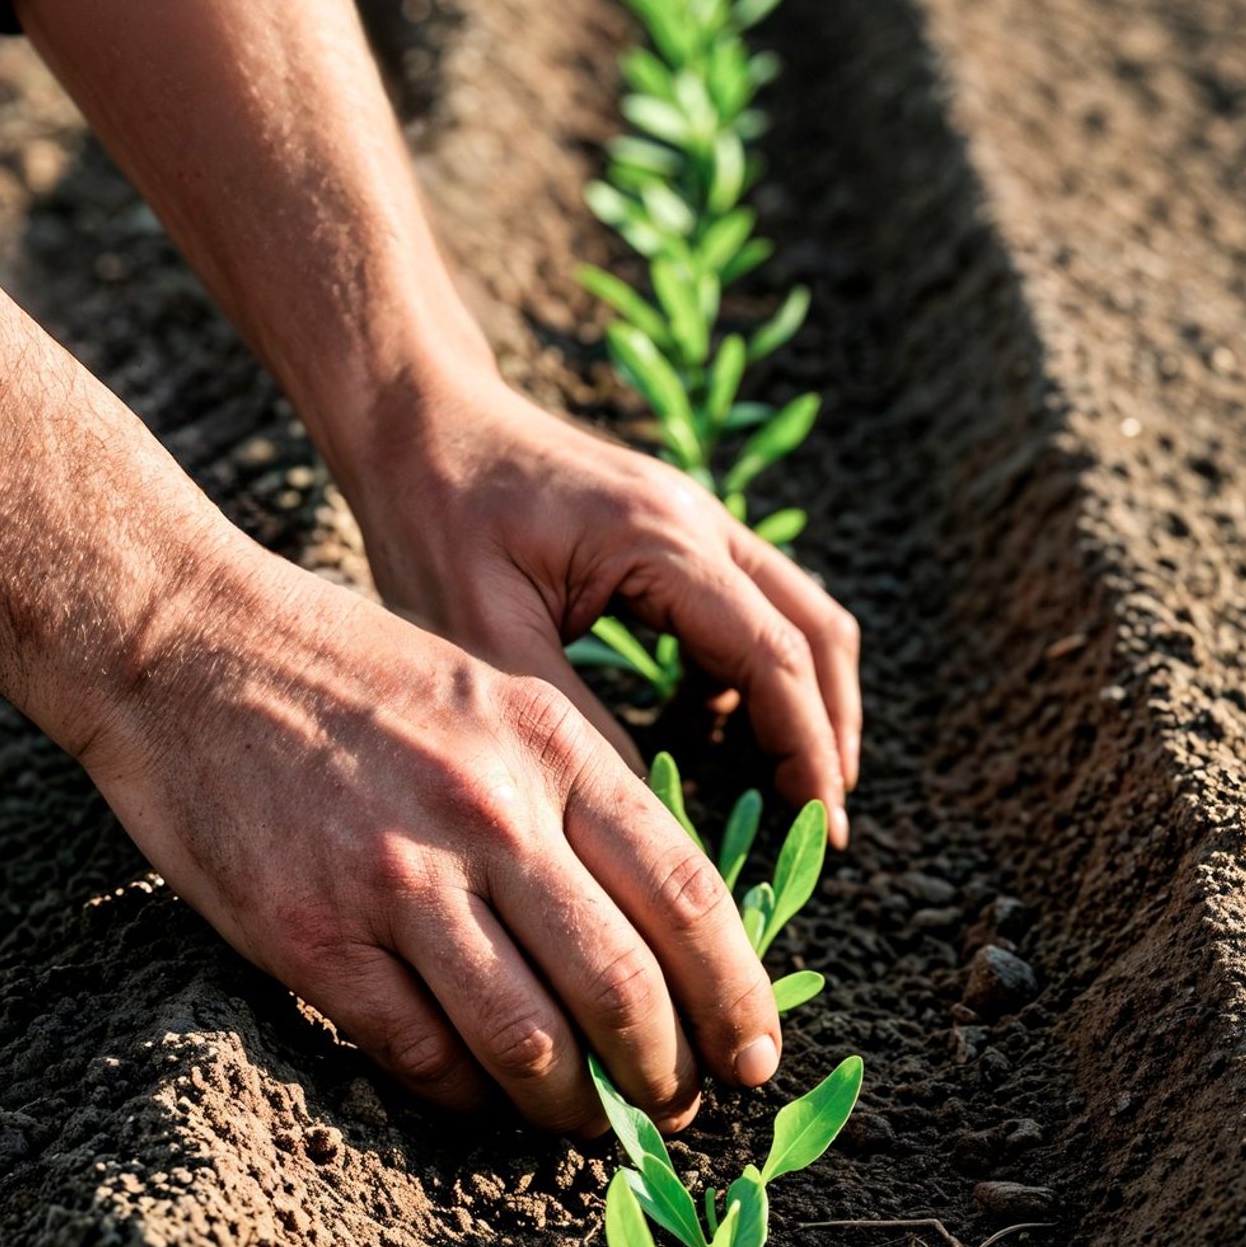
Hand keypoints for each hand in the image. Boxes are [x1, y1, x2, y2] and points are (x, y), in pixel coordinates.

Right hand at [77, 548, 784, 1128]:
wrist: (185, 644)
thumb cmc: (350, 677)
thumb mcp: (494, 698)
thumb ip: (576, 797)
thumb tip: (659, 930)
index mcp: (550, 748)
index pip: (687, 893)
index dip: (736, 994)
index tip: (755, 1054)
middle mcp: (490, 814)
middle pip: (624, 987)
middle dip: (666, 1075)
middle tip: (674, 1113)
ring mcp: (398, 880)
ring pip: (529, 1042)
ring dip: (571, 1107)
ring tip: (585, 1123)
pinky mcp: (314, 936)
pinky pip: (419, 1054)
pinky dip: (461, 1095)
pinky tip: (474, 1094)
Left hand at [348, 364, 862, 843]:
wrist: (415, 420)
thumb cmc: (433, 518)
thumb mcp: (485, 637)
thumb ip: (572, 720)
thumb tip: (649, 811)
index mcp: (661, 542)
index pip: (775, 657)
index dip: (807, 748)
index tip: (820, 826)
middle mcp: (698, 521)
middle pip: (816, 630)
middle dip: (830, 730)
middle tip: (823, 821)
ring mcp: (693, 520)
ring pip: (796, 613)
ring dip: (807, 699)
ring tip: (791, 785)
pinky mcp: (672, 532)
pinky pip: (751, 604)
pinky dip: (758, 671)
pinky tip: (718, 730)